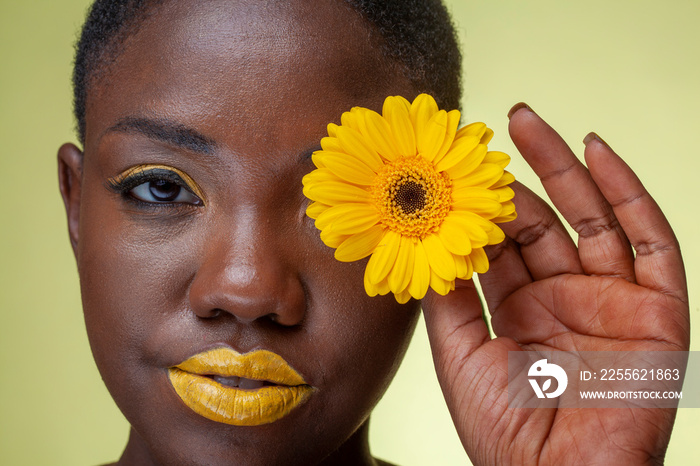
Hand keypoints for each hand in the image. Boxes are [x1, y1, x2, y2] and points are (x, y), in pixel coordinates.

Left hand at [421, 103, 689, 464]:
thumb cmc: (505, 430)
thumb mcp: (461, 355)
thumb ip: (446, 297)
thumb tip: (424, 241)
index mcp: (519, 309)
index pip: (499, 243)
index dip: (478, 206)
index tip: (452, 168)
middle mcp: (563, 296)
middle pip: (540, 220)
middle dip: (513, 176)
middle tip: (484, 134)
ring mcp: (609, 298)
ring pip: (588, 215)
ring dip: (561, 165)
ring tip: (525, 122)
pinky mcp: (656, 308)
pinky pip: (649, 240)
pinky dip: (627, 192)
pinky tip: (596, 149)